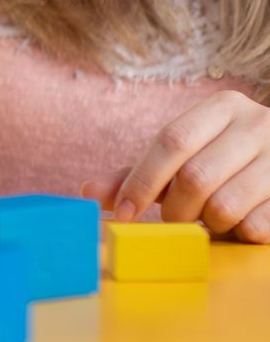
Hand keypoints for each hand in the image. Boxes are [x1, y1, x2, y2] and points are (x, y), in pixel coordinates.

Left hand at [81, 90, 269, 241]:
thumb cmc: (227, 163)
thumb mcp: (186, 159)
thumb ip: (142, 173)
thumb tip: (88, 192)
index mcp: (223, 107)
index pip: (171, 140)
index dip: (142, 180)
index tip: (124, 213)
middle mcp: (258, 124)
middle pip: (195, 176)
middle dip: (175, 211)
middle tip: (174, 221)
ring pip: (225, 206)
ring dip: (208, 224)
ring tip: (211, 218)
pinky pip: (257, 227)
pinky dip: (239, 234)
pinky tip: (241, 223)